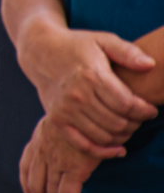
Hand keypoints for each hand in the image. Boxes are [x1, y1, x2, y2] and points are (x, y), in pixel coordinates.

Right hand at [20, 23, 156, 153]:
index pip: (126, 104)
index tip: (150, 109)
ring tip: (128, 126)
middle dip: (135, 124)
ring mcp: (65, 110)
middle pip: (117, 123)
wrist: (41, 51)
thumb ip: (127, 52)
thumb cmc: (77, 46)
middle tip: (139, 118)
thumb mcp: (102, 40)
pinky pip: (83, 145)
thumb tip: (150, 64)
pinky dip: (103, 152)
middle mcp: (76, 95)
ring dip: (122, 136)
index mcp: (91, 75)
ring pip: (104, 136)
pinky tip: (118, 149)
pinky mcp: (56, 120)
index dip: (144, 110)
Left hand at [20, 116, 106, 192]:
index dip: (26, 187)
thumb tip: (49, 155)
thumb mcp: (55, 124)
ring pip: (50, 192)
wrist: (90, 107)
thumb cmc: (77, 116)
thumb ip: (48, 139)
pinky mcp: (75, 167)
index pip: (24, 169)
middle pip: (33, 185)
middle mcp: (42, 152)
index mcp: (37, 142)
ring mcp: (57, 160)